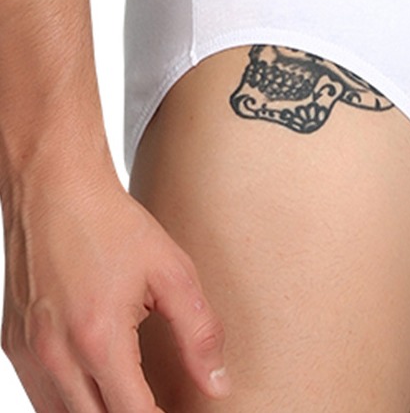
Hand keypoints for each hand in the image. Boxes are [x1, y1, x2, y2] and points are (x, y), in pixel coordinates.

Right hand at [1, 172, 230, 411]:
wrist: (55, 188)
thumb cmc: (113, 225)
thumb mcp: (172, 272)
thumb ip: (199, 333)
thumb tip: (218, 384)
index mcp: (99, 339)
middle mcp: (55, 355)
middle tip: (160, 405)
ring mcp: (28, 351)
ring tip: (132, 398)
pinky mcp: (13, 342)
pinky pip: (40, 395)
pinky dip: (70, 402)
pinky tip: (97, 385)